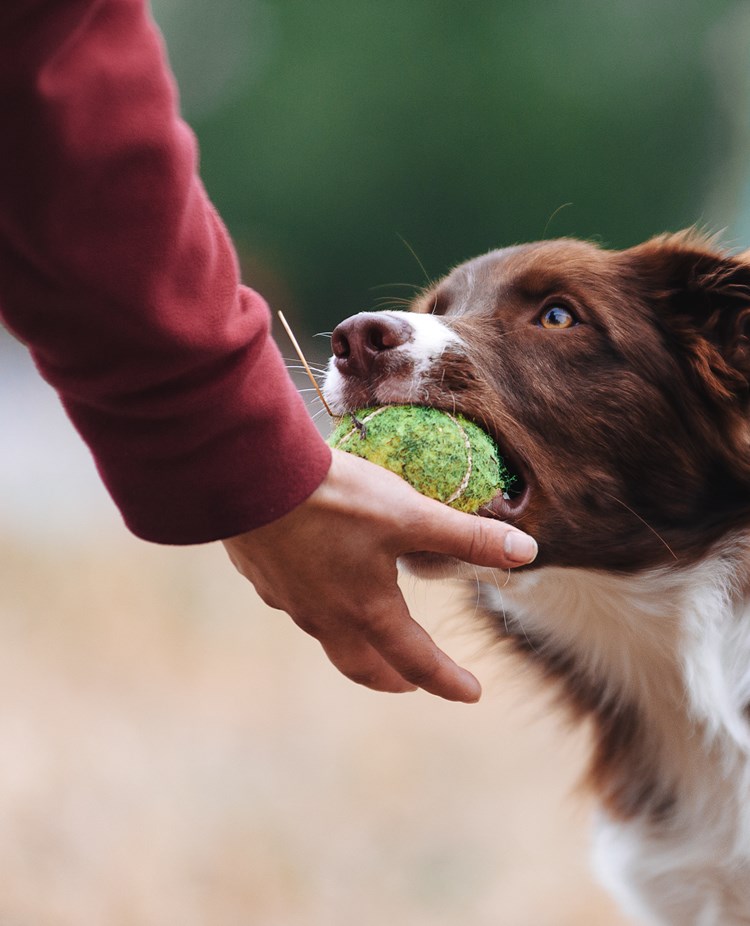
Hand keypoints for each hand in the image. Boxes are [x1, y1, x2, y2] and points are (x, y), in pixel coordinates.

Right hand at [223, 449, 536, 702]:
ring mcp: (290, 602)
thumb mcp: (410, 514)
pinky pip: (298, 606)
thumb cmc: (334, 499)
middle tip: (413, 681)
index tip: (472, 693)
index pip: (418, 661)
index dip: (449, 680)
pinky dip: (320, 608)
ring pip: (328, 638)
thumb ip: (467, 536)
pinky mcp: (263, 577)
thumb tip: (527, 552)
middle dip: (394, 678)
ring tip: (368, 632)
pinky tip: (319, 584)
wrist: (250, 477)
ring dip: (356, 645)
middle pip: (364, 667)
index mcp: (367, 611)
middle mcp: (327, 618)